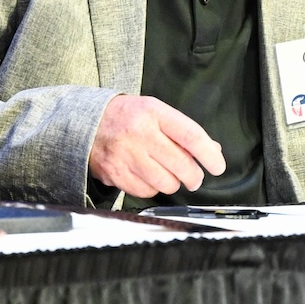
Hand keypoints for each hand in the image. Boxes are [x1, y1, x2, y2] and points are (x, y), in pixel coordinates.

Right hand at [89, 94, 223, 197]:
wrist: (87, 122)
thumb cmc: (127, 117)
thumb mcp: (156, 112)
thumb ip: (183, 131)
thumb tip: (213, 150)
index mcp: (153, 112)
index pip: (191, 136)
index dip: (209, 155)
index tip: (218, 166)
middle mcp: (139, 133)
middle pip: (181, 164)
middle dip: (194, 176)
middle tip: (195, 177)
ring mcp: (126, 155)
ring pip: (166, 183)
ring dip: (173, 183)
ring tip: (169, 175)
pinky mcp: (115, 173)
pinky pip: (146, 191)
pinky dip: (152, 189)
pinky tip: (149, 177)